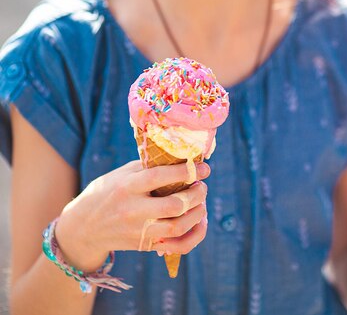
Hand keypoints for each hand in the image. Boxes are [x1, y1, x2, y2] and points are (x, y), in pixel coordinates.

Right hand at [54, 161, 209, 271]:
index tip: (204, 168)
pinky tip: (200, 223)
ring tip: (201, 203)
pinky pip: (178, 247)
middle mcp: (133, 210)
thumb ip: (148, 168)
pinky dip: (195, 236)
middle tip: (201, 187)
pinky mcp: (145, 245)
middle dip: (196, 194)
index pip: (159, 177)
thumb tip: (182, 159)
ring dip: (198, 214)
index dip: (186, 172)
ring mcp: (139, 231)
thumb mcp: (122, 175)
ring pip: (178, 227)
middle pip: (174, 205)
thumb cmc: (107, 193)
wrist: (83, 228)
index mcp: (127, 187)